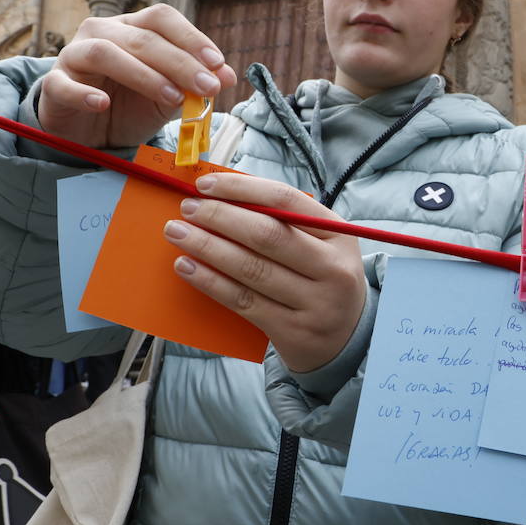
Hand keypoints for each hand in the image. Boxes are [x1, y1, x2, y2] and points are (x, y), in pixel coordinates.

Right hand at [37, 4, 235, 148]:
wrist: (91, 134)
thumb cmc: (131, 107)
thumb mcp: (170, 97)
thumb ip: (195, 85)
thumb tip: (228, 76)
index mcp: (133, 28)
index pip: (162, 18)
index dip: (191, 37)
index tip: (217, 63)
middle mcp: (103, 32)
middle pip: (142, 37)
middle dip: (179, 62)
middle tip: (207, 88)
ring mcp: (75, 55)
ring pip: (105, 52)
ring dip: (143, 74)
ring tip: (171, 98)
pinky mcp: (54, 84)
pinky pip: (65, 84)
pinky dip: (84, 94)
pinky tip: (102, 103)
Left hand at [163, 172, 368, 372]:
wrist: (347, 339)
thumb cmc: (321, 279)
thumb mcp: (320, 245)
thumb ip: (283, 221)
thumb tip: (223, 196)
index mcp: (339, 235)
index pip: (286, 200)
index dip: (241, 189)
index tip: (205, 185)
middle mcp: (333, 268)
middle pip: (267, 235)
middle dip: (220, 217)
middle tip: (187, 209)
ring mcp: (315, 304)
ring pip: (251, 269)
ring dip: (208, 247)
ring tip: (178, 233)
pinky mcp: (293, 331)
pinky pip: (243, 301)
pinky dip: (210, 282)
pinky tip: (187, 267)